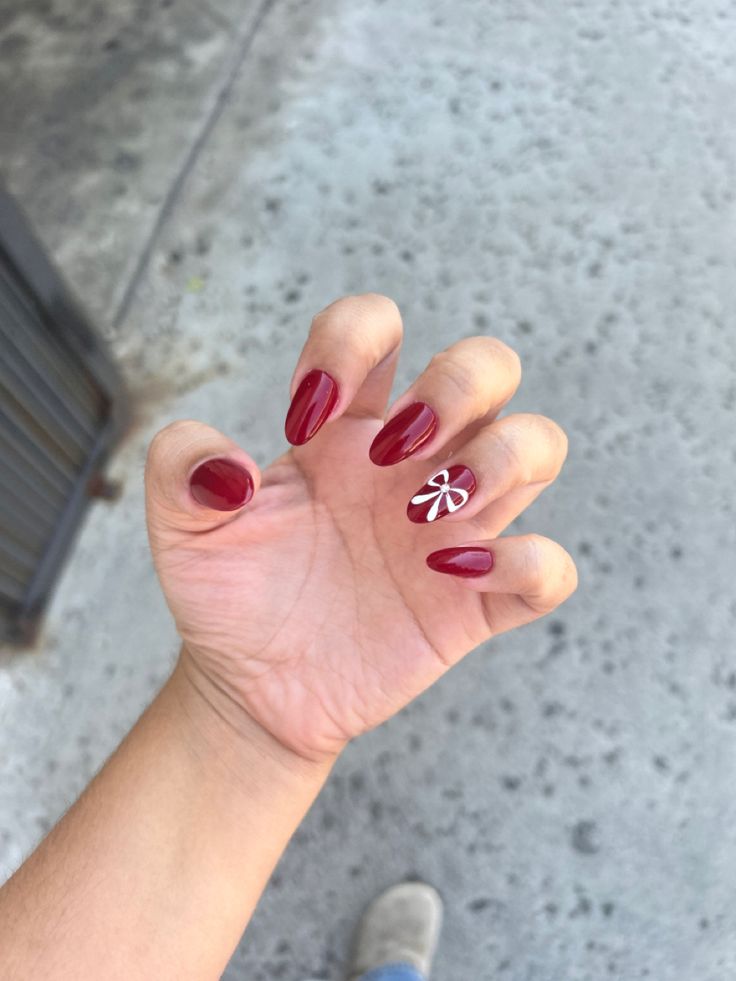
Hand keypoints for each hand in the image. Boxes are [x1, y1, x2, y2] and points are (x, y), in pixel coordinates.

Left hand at [145, 294, 576, 761]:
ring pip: (538, 445)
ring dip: (500, 460)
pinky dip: (524, 563)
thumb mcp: (182, 530)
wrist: (252, 689)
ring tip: (427, 511)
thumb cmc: (229, 596)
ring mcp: (453, 528)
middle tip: (395, 450)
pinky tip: (453, 575)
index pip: (377, 327)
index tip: (302, 419)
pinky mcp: (477, 602)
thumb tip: (230, 465)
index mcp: (344, 428)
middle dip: (458, 384)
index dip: (350, 343)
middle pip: (489, 366)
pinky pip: (549, 568)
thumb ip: (179, 469)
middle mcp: (412, 463)